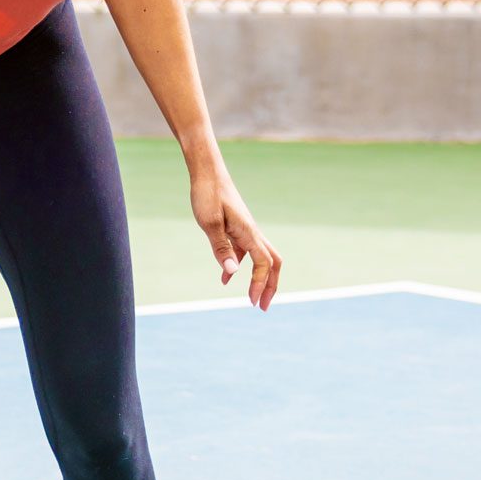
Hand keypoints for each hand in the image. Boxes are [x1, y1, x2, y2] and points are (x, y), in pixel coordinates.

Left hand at [191, 166, 281, 309]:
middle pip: (272, 263)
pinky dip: (240, 267)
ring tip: (252, 298)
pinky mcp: (237, 228)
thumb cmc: (208, 195)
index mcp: (249, 232)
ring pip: (261, 258)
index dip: (260, 284)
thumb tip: (233, 273)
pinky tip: (226, 278)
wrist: (207, 173)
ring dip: (259, 278)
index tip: (252, 301)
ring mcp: (246, 230)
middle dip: (271, 286)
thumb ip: (221, 248)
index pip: (263, 264)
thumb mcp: (209, 223)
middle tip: (263, 306)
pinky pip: (245, 251)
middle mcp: (252, 232)